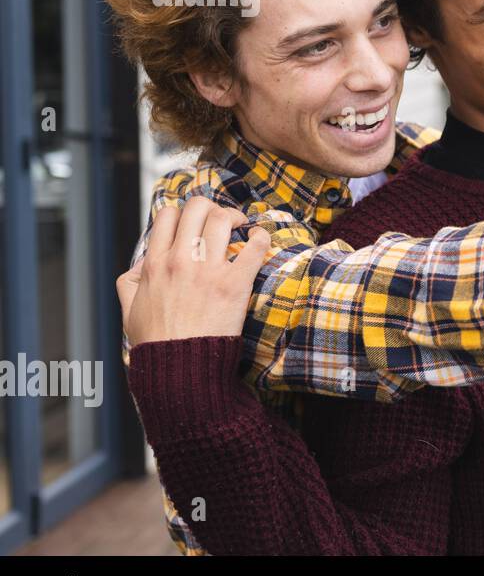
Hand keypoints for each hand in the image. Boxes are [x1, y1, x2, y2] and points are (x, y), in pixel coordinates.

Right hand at [117, 196, 270, 345]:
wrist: (180, 368)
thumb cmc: (157, 342)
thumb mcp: (129, 309)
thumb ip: (130, 282)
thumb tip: (141, 265)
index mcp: (154, 264)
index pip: (168, 215)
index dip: (183, 212)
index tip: (195, 223)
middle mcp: (180, 261)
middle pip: (198, 208)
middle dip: (212, 207)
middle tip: (222, 221)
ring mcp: (208, 271)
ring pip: (223, 219)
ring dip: (236, 217)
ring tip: (241, 227)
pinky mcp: (234, 284)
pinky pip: (255, 247)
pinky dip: (262, 236)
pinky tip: (261, 238)